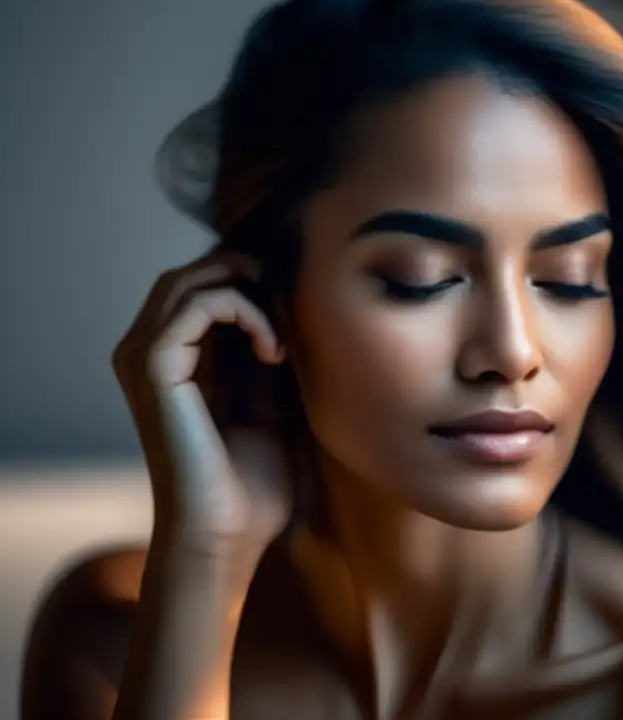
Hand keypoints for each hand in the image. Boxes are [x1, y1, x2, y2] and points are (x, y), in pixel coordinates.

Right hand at [112, 249, 292, 557]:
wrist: (228, 532)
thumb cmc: (251, 478)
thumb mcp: (268, 396)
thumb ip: (265, 344)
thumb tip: (285, 292)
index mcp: (171, 359)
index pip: (201, 286)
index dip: (251, 282)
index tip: (297, 312)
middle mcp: (147, 351)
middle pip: (190, 273)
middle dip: (247, 276)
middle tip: (290, 306)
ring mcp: (143, 356)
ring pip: (191, 279)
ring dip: (249, 292)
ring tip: (282, 338)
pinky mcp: (152, 365)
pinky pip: (201, 303)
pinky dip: (247, 312)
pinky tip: (274, 352)